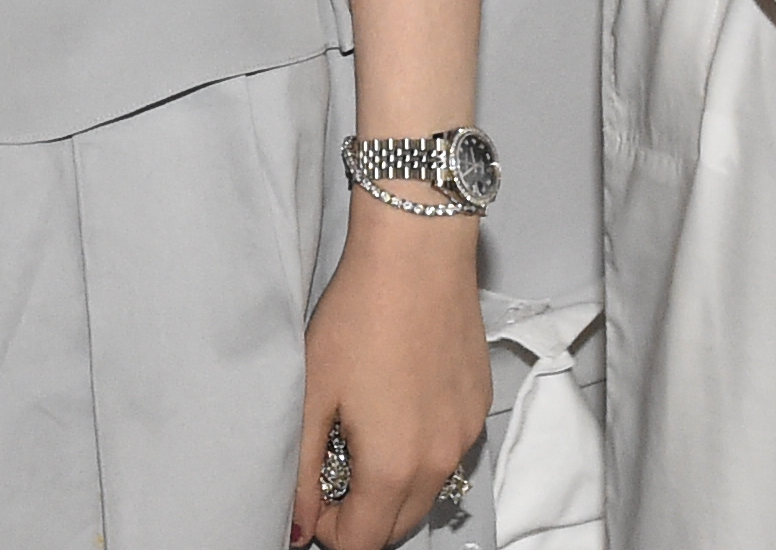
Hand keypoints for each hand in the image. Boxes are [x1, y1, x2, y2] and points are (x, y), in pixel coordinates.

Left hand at [289, 205, 485, 548]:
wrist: (416, 254)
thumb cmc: (361, 314)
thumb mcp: (313, 395)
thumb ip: (303, 471)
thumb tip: (298, 525)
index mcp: (395, 465)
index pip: (362, 541)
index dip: (328, 530)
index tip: (312, 500)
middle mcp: (439, 459)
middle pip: (397, 525)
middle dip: (361, 515)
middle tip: (331, 470)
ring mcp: (465, 433)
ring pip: (427, 492)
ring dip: (392, 487)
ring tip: (360, 434)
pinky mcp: (477, 406)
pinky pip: (448, 453)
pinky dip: (420, 452)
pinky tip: (395, 407)